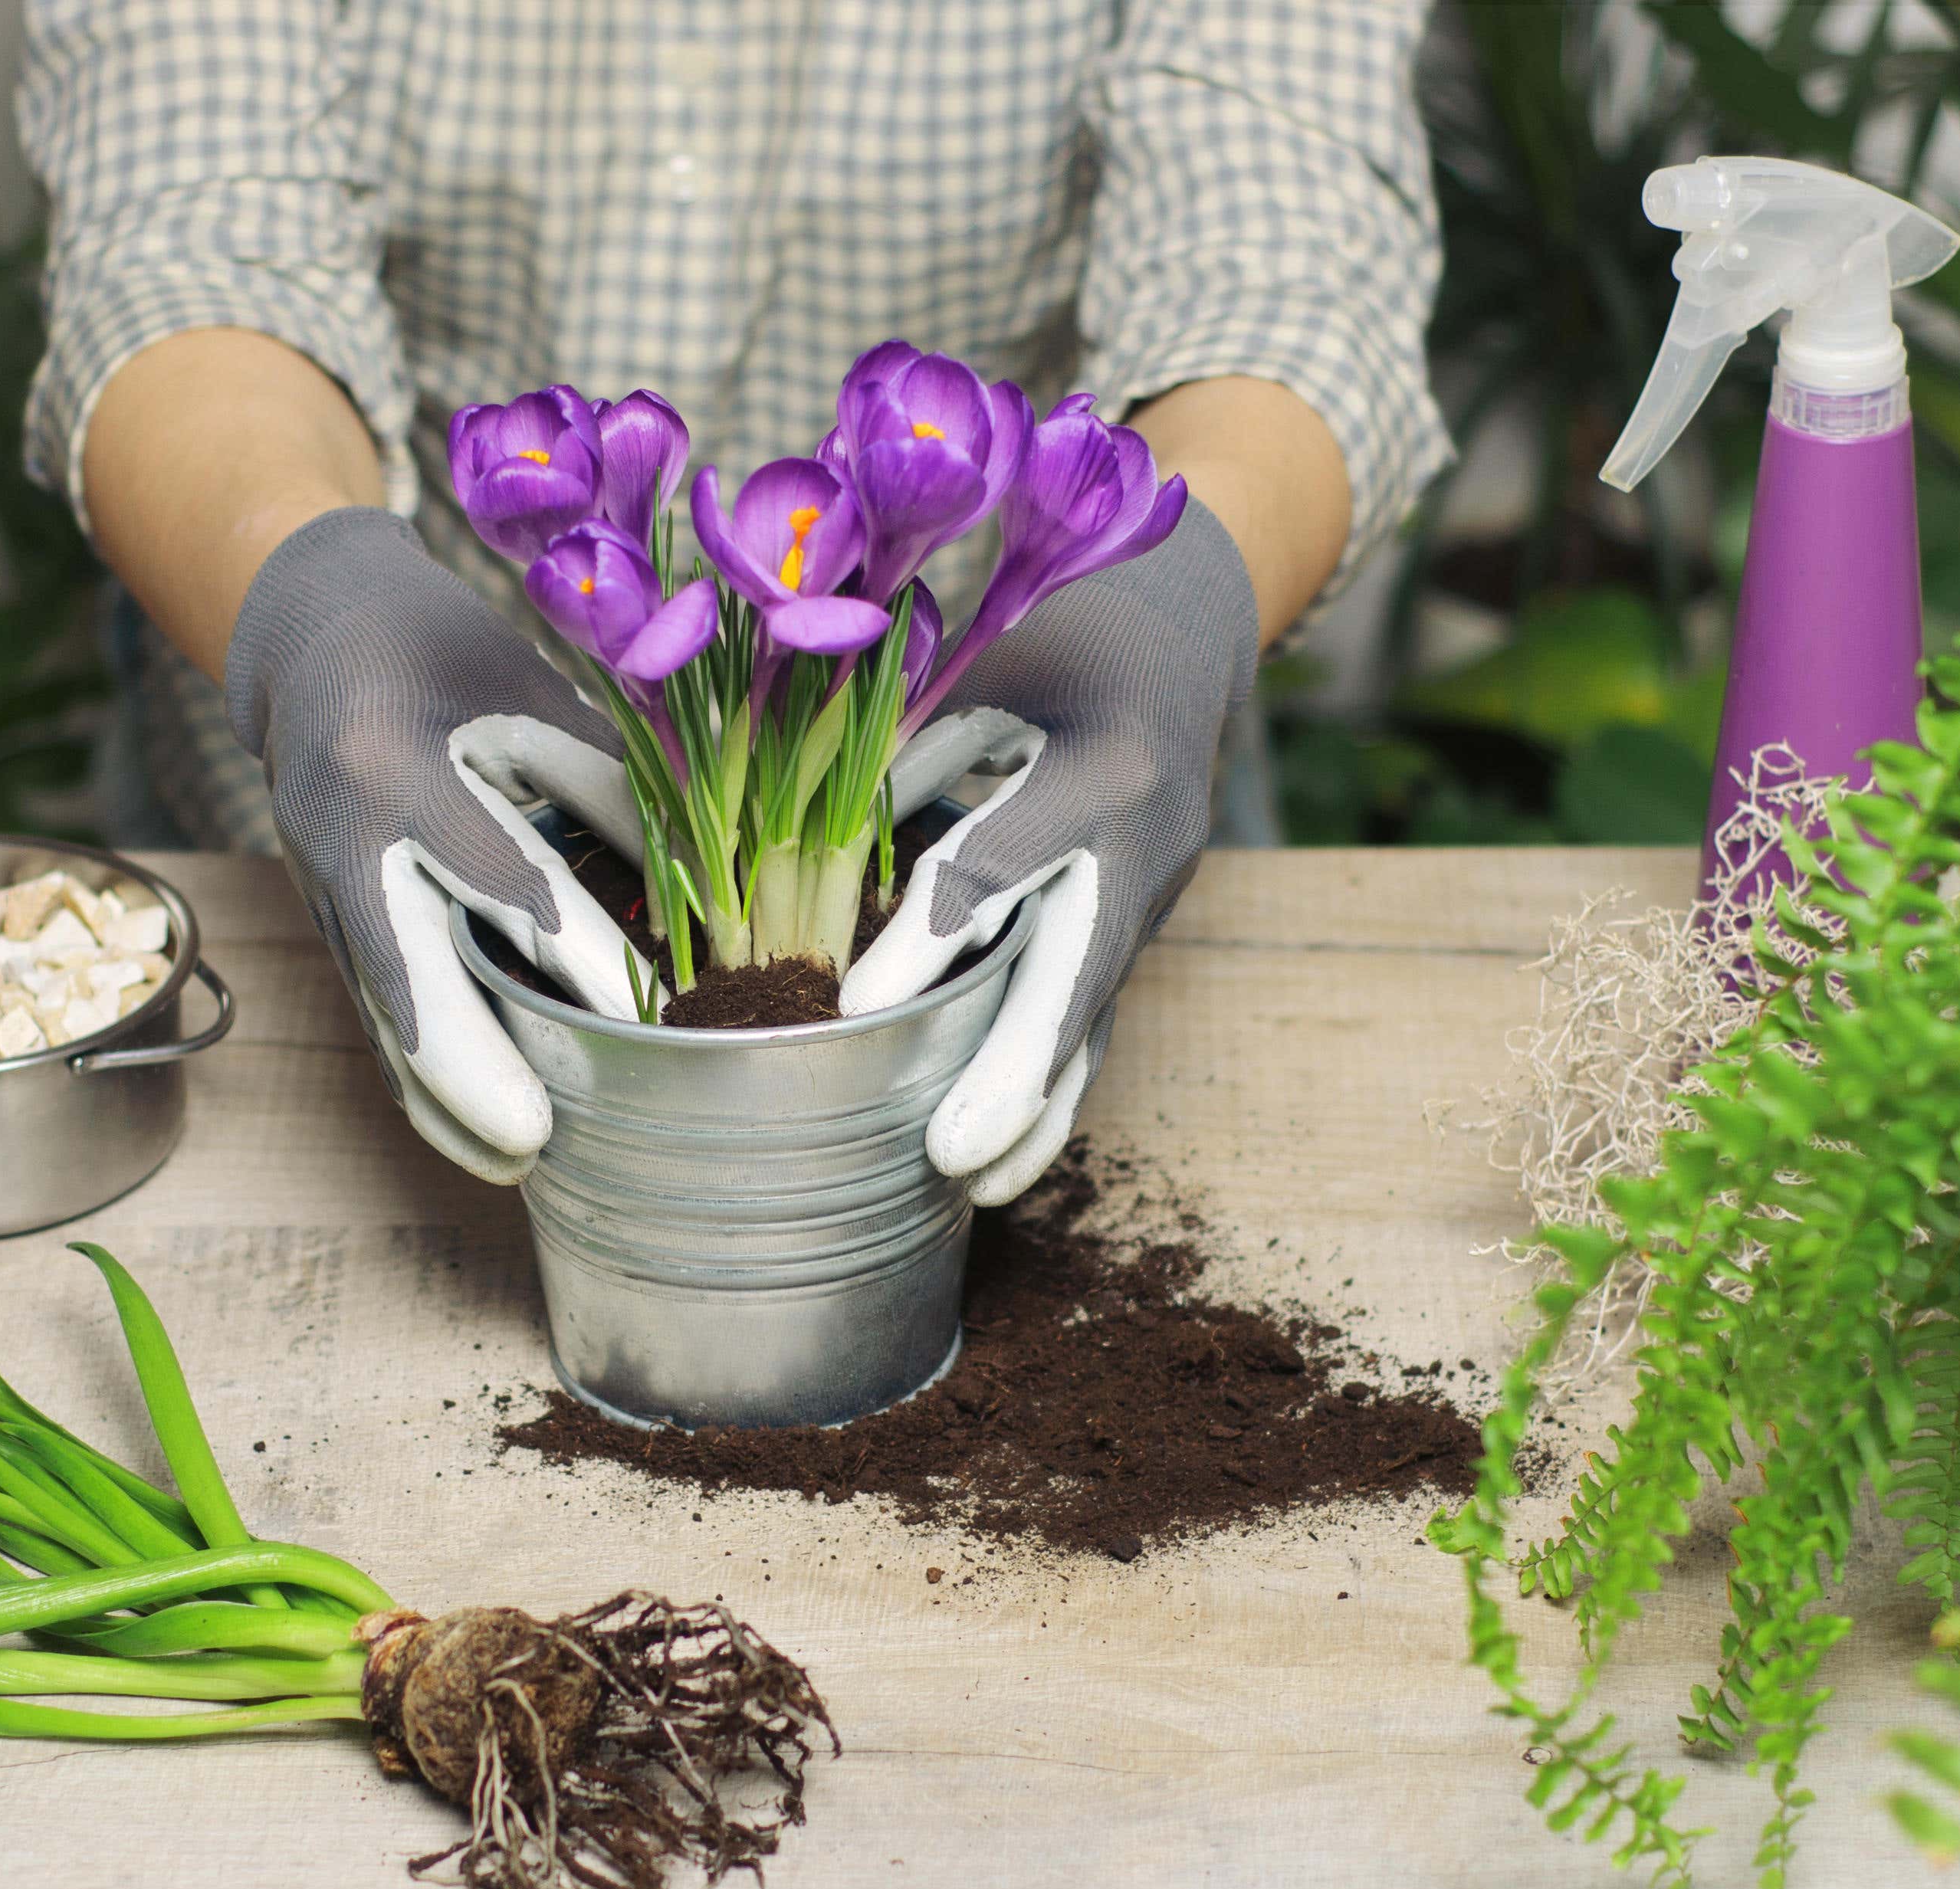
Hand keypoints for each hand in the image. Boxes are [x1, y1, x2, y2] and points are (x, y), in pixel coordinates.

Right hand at [226, 507, 647, 1183]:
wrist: (305, 630)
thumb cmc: (438, 647)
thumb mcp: (529, 692)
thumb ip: (608, 789)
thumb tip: (697, 889)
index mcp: (400, 767)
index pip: (507, 883)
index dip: (586, 959)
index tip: (656, 1019)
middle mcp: (343, 839)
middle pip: (406, 979)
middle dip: (471, 1071)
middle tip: (537, 1144)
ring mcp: (318, 886)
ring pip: (383, 1017)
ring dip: (444, 1101)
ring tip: (518, 1166)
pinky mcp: (319, 917)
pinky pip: (372, 1012)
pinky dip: (420, 1076)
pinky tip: (469, 1132)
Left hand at [840, 502, 1258, 1204]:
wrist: (1179, 629)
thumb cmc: (1049, 627)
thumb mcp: (974, 659)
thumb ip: (892, 745)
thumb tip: (780, 845)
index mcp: (1099, 761)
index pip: (999, 866)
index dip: (924, 939)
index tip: (849, 1006)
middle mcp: (1144, 841)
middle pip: (1074, 974)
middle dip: (1012, 1071)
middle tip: (947, 1156)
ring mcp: (1154, 894)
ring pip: (1093, 1017)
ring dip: (1036, 1109)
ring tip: (973, 1190)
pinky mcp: (1142, 926)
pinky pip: (1095, 1018)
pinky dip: (1050, 1087)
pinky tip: (1004, 1161)